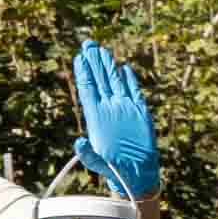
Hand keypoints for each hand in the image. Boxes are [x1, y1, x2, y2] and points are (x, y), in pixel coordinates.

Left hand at [69, 42, 160, 198]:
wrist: (135, 175)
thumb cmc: (113, 170)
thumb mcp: (97, 163)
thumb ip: (87, 154)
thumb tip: (78, 142)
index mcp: (95, 118)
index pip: (88, 90)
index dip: (84, 74)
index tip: (79, 58)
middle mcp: (109, 109)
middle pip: (100, 80)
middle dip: (94, 62)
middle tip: (88, 43)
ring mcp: (124, 109)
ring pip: (115, 82)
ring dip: (109, 66)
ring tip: (101, 50)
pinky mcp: (140, 113)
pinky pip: (134, 93)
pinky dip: (130, 80)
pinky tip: (124, 68)